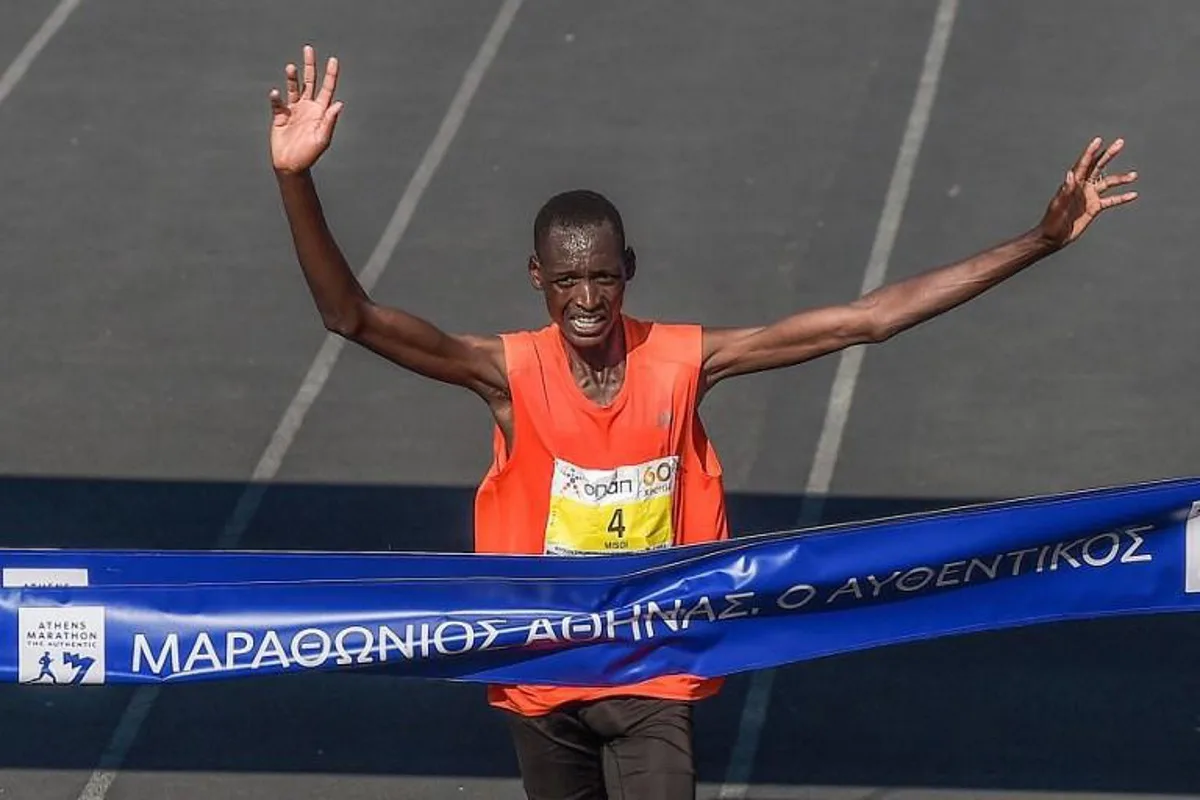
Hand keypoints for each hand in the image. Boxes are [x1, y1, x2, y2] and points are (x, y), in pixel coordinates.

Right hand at [269, 45, 343, 173]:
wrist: (291, 165)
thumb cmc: (309, 154)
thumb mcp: (322, 139)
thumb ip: (330, 121)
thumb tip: (339, 104)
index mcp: (321, 112)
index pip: (327, 89)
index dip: (331, 75)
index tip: (333, 59)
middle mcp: (308, 107)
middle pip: (310, 82)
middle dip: (310, 66)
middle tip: (308, 49)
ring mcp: (294, 110)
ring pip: (294, 88)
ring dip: (293, 77)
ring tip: (291, 67)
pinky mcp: (280, 115)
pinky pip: (278, 103)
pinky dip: (276, 98)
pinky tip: (276, 93)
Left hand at [1037, 137, 1137, 248]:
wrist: (1053, 237)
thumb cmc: (1051, 221)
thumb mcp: (1058, 206)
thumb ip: (1066, 190)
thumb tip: (1070, 173)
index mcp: (1073, 184)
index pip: (1083, 164)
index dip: (1090, 152)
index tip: (1098, 140)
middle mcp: (1082, 187)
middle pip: (1098, 167)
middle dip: (1108, 154)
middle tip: (1120, 142)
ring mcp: (1089, 196)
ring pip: (1108, 183)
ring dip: (1121, 179)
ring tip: (1134, 175)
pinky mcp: (1095, 207)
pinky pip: (1111, 200)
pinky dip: (1122, 197)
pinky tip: (1133, 194)